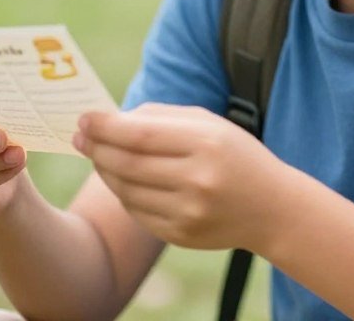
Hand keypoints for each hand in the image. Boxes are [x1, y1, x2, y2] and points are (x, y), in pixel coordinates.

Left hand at [74, 103, 291, 251]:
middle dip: (97, 148)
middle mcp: (198, 180)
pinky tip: (124, 181)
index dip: (105, 127)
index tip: (84, 119)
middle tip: (80, 137)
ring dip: (105, 172)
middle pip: (127, 164)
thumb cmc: (235, 155)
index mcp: (206, 143)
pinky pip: (137, 213)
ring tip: (99, 156)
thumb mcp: (209, 124)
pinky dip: (124, 195)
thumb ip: (161, 117)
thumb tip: (110, 119)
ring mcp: (189, 213)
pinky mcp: (182, 236)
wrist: (273, 208)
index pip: (140, 134)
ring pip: (126, 191)